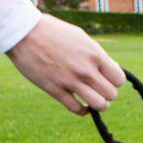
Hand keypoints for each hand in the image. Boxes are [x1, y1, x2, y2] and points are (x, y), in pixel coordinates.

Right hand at [7, 14, 124, 114]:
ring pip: (99, 105)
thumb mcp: (79, 37)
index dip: (114, 81)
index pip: (119, 79)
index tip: (106, 78)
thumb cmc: (52, 31)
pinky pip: (77, 109)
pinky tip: (81, 105)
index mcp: (94, 54)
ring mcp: (71, 81)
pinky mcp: (56, 90)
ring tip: (91, 100)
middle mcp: (85, 69)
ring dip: (98, 105)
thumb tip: (108, 69)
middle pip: (111, 95)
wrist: (23, 32)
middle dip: (107, 94)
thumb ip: (94, 54)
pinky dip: (82, 110)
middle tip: (98, 89)